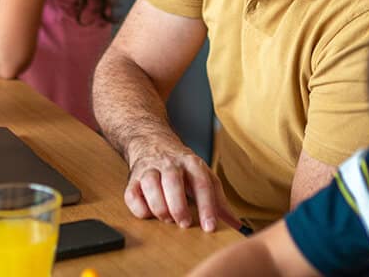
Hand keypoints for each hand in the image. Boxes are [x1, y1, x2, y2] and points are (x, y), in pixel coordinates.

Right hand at [124, 138, 240, 232]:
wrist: (151, 141)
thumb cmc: (181, 165)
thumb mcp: (203, 176)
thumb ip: (218, 200)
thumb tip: (237, 224)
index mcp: (192, 163)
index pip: (202, 183)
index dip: (207, 206)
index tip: (210, 227)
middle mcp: (170, 164)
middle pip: (173, 181)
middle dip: (178, 206)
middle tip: (184, 224)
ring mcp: (150, 169)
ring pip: (151, 185)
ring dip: (159, 206)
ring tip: (168, 219)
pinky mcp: (133, 178)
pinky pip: (132, 194)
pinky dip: (139, 208)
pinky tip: (149, 214)